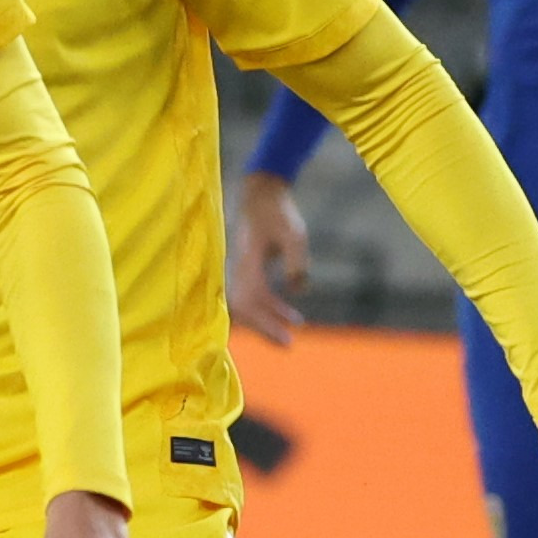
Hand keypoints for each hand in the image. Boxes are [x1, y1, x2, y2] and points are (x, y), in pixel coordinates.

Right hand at [226, 172, 310, 345]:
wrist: (261, 193)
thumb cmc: (277, 212)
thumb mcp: (294, 234)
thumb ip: (296, 262)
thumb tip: (297, 291)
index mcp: (248, 263)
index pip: (251, 303)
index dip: (266, 323)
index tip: (286, 337)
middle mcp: (240, 269)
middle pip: (245, 310)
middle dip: (265, 329)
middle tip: (288, 344)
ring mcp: (242, 269)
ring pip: (249, 304)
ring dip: (268, 319)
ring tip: (294, 328)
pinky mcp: (248, 268)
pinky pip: (254, 295)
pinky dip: (269, 306)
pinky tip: (288, 312)